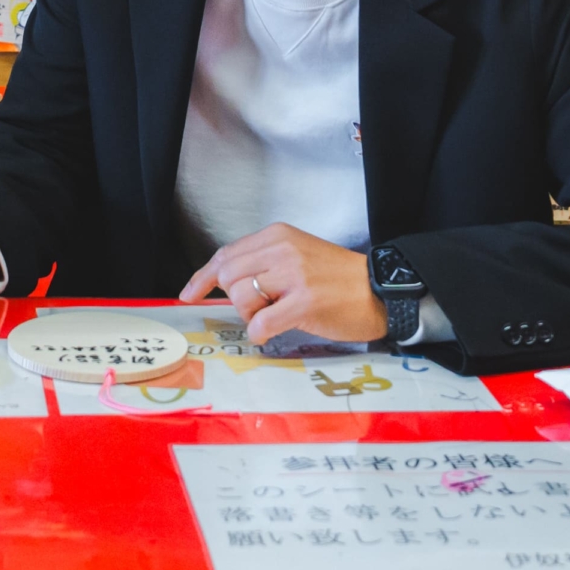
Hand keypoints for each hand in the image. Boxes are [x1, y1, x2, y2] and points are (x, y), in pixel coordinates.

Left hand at [178, 224, 383, 346]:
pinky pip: (260, 323)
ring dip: (250, 315)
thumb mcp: (297, 255)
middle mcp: (282, 249)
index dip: (203, 276)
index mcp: (277, 236)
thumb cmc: (338, 279)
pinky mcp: (305, 301)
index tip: (190, 294)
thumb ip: (264, 262)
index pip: (226, 254)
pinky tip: (271, 332)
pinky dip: (259, 333)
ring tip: (275, 316)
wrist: (380, 291)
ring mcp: (294, 274)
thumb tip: (225, 282)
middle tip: (257, 310)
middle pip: (228, 275)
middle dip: (233, 300)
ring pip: (241, 297)